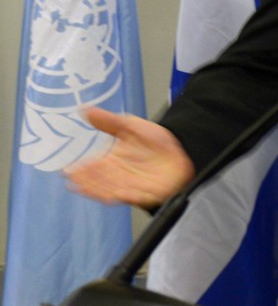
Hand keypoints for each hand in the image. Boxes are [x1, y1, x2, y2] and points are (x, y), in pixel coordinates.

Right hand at [65, 106, 194, 207]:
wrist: (181, 149)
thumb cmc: (152, 140)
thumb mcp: (130, 126)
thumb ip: (109, 121)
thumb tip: (84, 109)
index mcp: (111, 161)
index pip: (92, 167)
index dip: (80, 170)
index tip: (68, 171)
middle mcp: (118, 176)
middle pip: (99, 181)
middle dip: (87, 182)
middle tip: (74, 182)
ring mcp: (132, 186)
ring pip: (112, 191)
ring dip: (101, 191)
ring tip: (89, 190)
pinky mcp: (148, 193)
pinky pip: (137, 197)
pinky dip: (127, 196)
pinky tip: (119, 194)